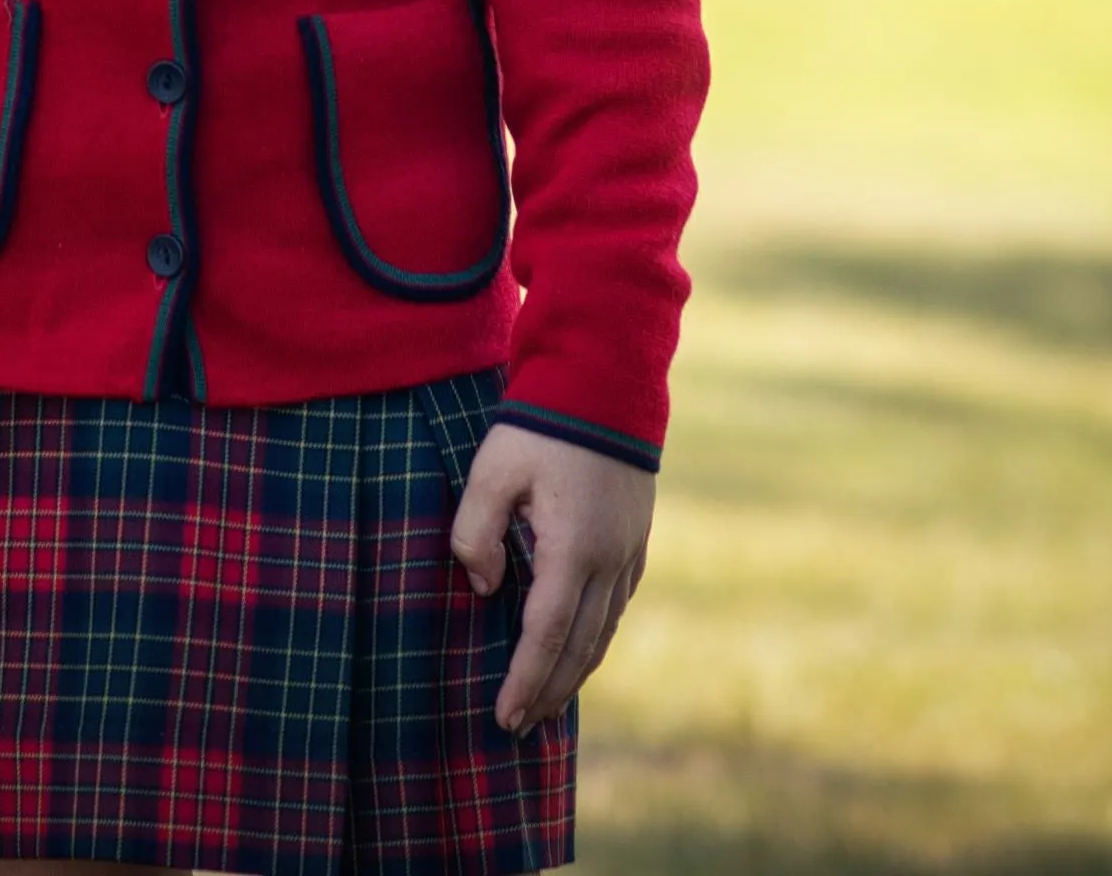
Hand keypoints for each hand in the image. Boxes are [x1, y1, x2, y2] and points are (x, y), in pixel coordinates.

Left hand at [449, 423, 653, 732]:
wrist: (606, 385)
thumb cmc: (540, 425)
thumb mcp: (492, 469)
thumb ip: (476, 530)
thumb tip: (483, 587)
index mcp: (572, 550)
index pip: (545, 634)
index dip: (524, 679)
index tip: (505, 715)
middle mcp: (608, 563)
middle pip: (578, 647)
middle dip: (548, 691)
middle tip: (519, 726)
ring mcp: (627, 555)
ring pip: (602, 633)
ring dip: (574, 673)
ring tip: (547, 705)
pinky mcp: (634, 542)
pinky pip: (614, 608)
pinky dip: (594, 639)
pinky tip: (578, 652)